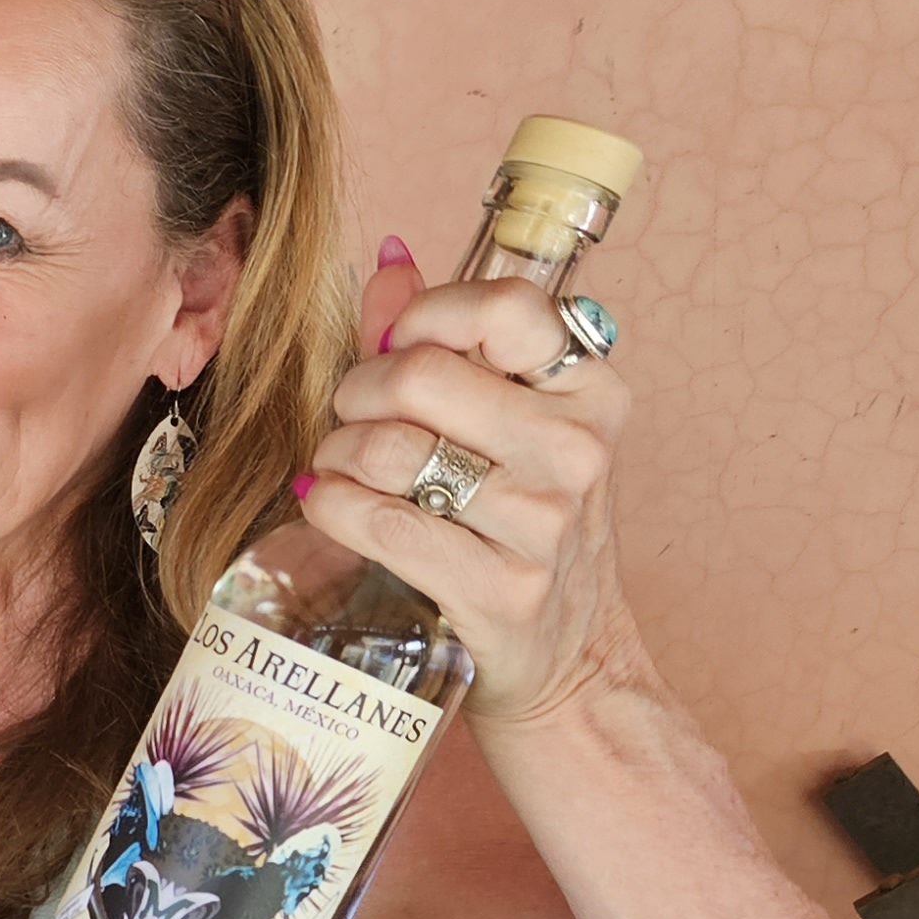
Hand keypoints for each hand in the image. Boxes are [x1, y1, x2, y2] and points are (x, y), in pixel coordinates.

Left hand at [299, 248, 649, 727]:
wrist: (564, 659)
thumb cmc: (520, 526)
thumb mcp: (507, 425)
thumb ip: (446, 340)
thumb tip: (389, 260)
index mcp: (590, 389)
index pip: (502, 307)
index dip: (425, 316)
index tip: (397, 346)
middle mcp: (577, 448)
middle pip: (421, 375)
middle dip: (358, 391)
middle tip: (350, 417)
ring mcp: (543, 522)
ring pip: (389, 448)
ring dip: (335, 453)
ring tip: (339, 467)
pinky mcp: (500, 588)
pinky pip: (378, 522)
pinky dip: (330, 506)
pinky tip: (328, 505)